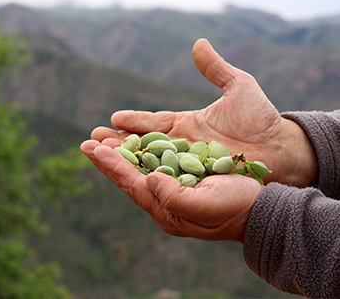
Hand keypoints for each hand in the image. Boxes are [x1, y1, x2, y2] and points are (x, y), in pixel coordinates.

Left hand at [82, 142, 261, 241]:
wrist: (262, 208)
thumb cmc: (237, 208)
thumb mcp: (208, 205)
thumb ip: (176, 197)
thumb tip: (148, 180)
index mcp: (166, 209)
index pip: (132, 184)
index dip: (113, 165)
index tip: (95, 148)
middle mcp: (163, 200)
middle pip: (128, 176)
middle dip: (106, 159)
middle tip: (85, 143)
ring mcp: (171, 188)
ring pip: (138, 168)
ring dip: (118, 153)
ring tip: (98, 139)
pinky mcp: (182, 176)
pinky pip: (154, 161)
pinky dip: (139, 149)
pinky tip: (130, 139)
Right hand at [86, 38, 317, 187]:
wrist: (281, 150)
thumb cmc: (261, 119)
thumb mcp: (240, 88)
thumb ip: (216, 69)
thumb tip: (198, 44)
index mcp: (185, 124)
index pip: (152, 123)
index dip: (134, 121)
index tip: (114, 119)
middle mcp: (180, 146)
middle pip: (141, 146)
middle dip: (115, 145)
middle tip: (90, 142)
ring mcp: (185, 165)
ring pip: (146, 164)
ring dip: (122, 162)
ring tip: (97, 157)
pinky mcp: (192, 181)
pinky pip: (164, 179)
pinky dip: (144, 179)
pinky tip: (126, 178)